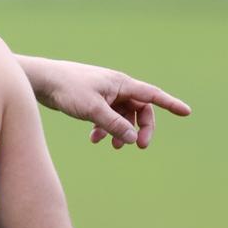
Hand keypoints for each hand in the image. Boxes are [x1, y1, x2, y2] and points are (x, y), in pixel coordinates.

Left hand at [22, 57, 191, 148]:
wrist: (40, 81)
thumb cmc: (66, 89)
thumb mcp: (92, 109)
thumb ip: (113, 124)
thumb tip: (133, 138)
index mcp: (121, 83)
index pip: (151, 94)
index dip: (170, 104)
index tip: (187, 112)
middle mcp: (116, 86)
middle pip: (139, 109)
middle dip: (140, 128)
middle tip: (138, 146)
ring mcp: (104, 93)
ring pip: (122, 115)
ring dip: (121, 131)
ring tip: (113, 146)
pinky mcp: (92, 100)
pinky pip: (107, 117)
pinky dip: (105, 129)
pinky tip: (93, 139)